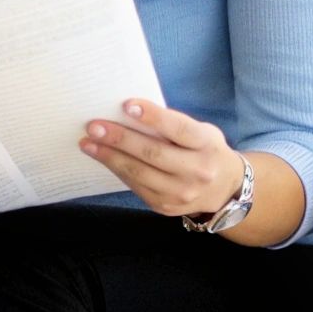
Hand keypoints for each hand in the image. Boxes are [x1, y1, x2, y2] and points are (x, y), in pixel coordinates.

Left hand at [79, 98, 244, 217]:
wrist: (224, 190)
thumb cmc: (204, 149)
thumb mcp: (200, 132)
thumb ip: (172, 125)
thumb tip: (128, 113)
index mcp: (206, 145)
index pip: (178, 129)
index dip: (152, 117)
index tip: (127, 105)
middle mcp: (197, 171)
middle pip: (153, 153)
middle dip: (120, 139)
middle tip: (94, 126)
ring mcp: (181, 193)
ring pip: (139, 173)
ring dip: (109, 157)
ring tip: (87, 143)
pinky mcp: (166, 206)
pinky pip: (136, 186)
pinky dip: (117, 170)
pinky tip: (102, 158)